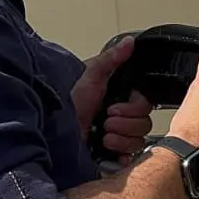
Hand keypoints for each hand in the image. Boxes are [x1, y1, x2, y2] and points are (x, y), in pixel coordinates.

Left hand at [72, 36, 154, 157]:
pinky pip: (131, 157)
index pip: (146, 104)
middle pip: (145, 123)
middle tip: (104, 122)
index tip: (114, 108)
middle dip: (124, 124)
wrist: (53, 135)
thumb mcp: (89, 77)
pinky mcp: (113, 155)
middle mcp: (120, 117)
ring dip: (120, 139)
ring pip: (139, 140)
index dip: (133, 108)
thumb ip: (111, 59)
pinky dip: (121, 154)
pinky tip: (108, 150)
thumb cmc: (68, 104)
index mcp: (119, 98)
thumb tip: (129, 42)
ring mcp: (118, 137)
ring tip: (101, 136)